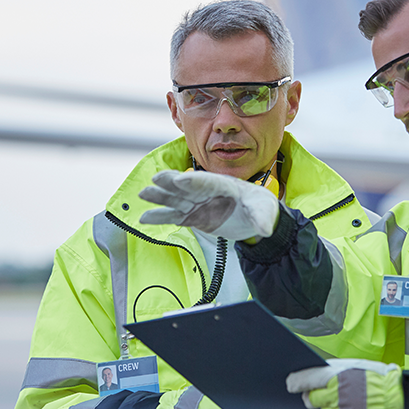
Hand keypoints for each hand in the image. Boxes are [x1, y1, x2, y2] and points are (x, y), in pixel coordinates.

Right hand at [138, 169, 278, 240]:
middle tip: (156, 179)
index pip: (208, 182)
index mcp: (225, 185)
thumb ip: (262, 218)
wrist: (254, 219)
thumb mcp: (265, 210)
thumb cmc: (259, 207)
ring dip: (160, 197)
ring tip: (144, 194)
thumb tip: (265, 229)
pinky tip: (144, 218)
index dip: (195, 181)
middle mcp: (208, 192)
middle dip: (171, 182)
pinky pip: (174, 216)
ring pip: (176, 199)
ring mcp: (199, 204)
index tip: (181, 180)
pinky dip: (160, 217)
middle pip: (187, 186)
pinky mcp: (193, 216)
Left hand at [287, 359, 403, 408]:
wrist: (400, 402)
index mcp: (337, 378)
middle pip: (311, 400)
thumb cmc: (378, 380)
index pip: (305, 380)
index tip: (290, 384)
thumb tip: (310, 377)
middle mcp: (336, 399)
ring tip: (351, 405)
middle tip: (327, 395)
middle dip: (314, 398)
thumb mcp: (354, 365)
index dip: (295, 382)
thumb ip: (331, 371)